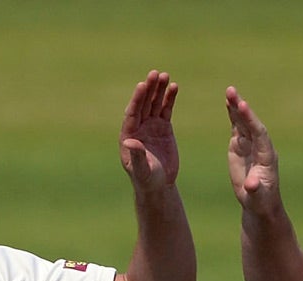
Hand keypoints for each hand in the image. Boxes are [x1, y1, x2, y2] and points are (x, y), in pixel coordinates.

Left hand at [120, 72, 179, 193]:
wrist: (159, 184)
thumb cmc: (146, 179)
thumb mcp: (141, 169)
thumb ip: (136, 155)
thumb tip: (129, 141)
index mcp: (128, 135)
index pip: (132, 113)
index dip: (137, 99)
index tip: (142, 85)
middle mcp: (138, 127)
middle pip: (143, 104)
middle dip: (149, 89)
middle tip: (154, 73)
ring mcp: (151, 125)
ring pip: (154, 104)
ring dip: (159, 90)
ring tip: (165, 76)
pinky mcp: (163, 127)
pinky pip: (166, 109)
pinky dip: (169, 98)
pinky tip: (173, 87)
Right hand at [225, 86, 283, 216]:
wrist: (258, 201)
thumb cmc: (260, 200)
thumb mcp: (258, 196)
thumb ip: (255, 189)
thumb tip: (251, 184)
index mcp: (266, 155)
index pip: (259, 132)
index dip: (251, 119)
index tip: (243, 106)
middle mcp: (259, 145)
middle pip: (250, 122)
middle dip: (241, 108)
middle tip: (232, 92)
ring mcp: (250, 144)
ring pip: (243, 122)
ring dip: (235, 107)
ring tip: (229, 91)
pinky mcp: (240, 146)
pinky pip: (237, 127)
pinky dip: (233, 115)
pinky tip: (228, 102)